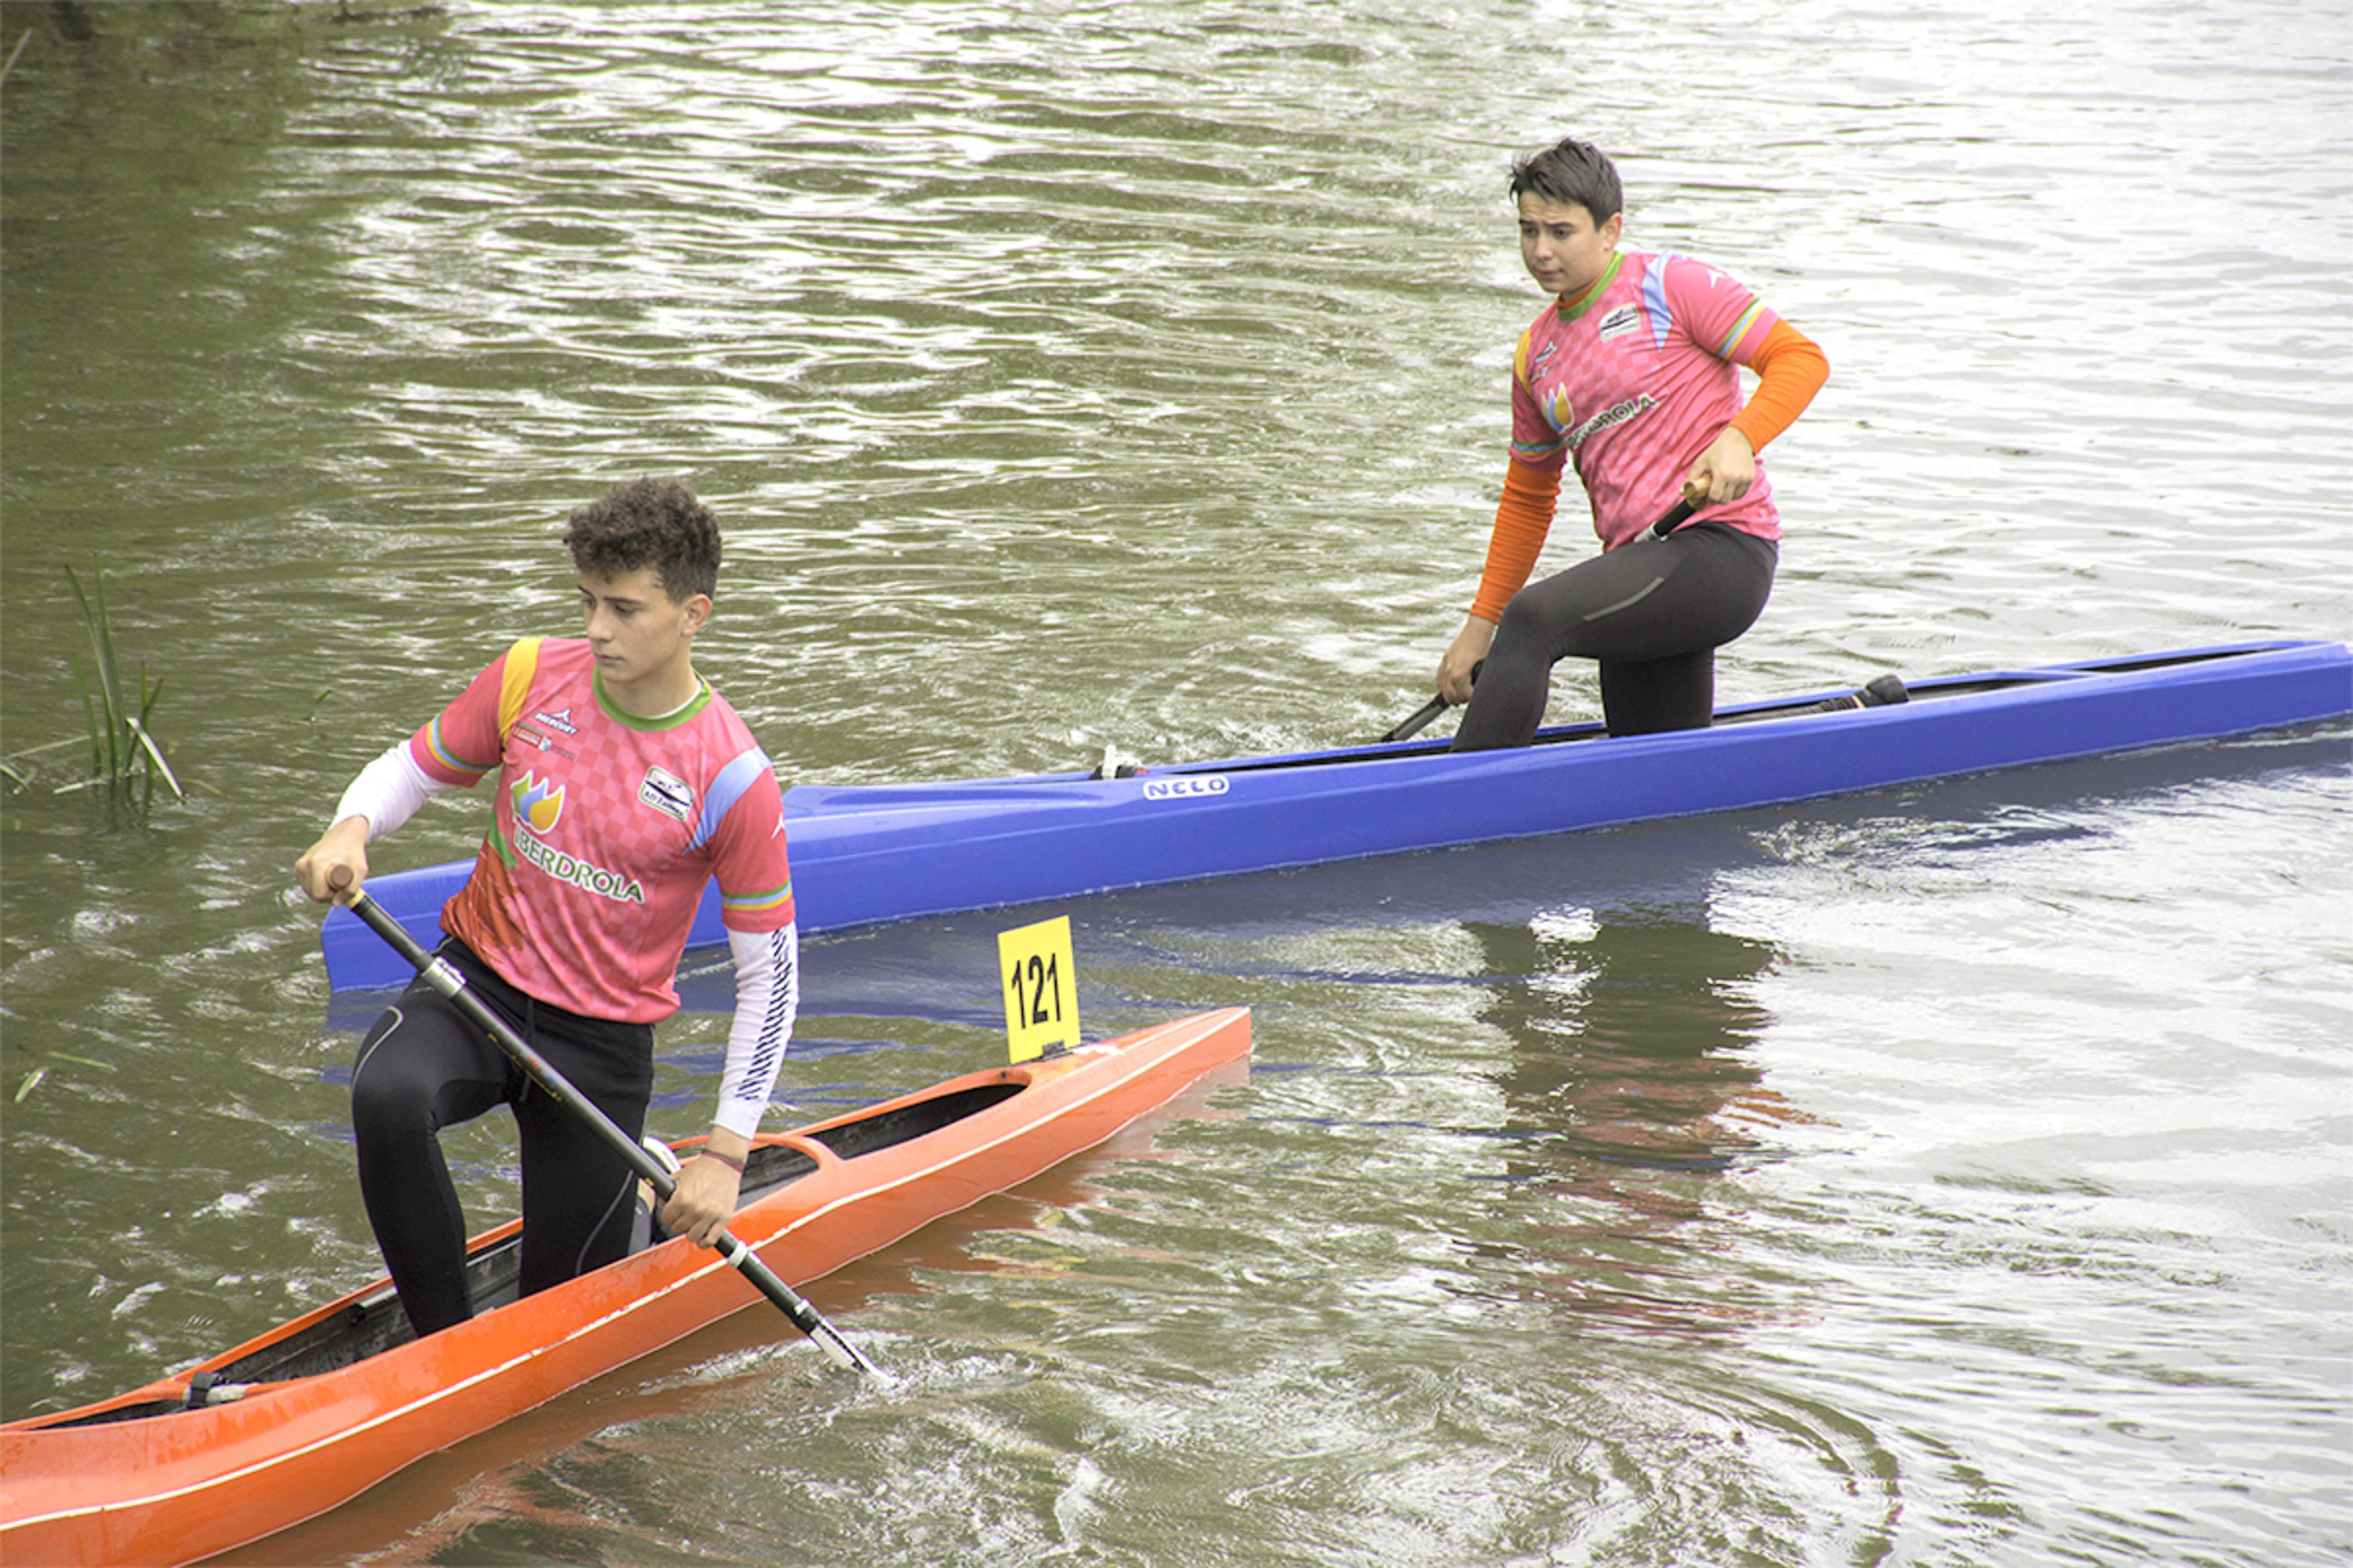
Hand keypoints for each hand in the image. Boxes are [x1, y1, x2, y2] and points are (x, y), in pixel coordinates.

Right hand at [295, 816, 370, 902]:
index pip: (319, 894)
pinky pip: (308, 886)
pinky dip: (318, 885)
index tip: (343, 886)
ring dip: (324, 890)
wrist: (344, 836)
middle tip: (341, 882)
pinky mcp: (299, 868)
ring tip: (335, 877)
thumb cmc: (353, 852)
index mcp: (316, 864)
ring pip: (310, 892)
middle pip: (314, 895)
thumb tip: (336, 904)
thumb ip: (351, 889)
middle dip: (329, 894)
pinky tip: (327, 876)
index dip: (333, 896)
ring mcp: (299, 866)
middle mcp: (303, 865)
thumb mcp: (360, 870)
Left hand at [660, 1132, 748, 1247]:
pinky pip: (710, 1240)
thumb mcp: (678, 1177)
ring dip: (690, 1232)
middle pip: (678, 1228)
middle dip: (679, 1222)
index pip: (666, 1219)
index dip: (668, 1215)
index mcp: (682, 1199)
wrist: (723, 1163)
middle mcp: (695, 1209)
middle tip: (684, 1216)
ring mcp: (709, 1215)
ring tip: (693, 1224)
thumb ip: (666, 1193)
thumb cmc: (703, 1169)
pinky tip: (702, 1237)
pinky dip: (704, 1242)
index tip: (672, 1213)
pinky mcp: (722, 1219)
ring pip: (692, 1237)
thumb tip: (661, 1205)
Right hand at [1438, 616, 1495, 704]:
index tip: (1474, 697)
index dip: (1470, 698)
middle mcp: (1449, 671)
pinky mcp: (1444, 660)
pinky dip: (1442, 686)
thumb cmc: (1483, 646)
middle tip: (1466, 700)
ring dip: (1450, 695)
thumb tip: (1482, 688)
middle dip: (1459, 700)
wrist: (1476, 631)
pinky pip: (1439, 678)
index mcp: (1459, 674)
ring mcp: (1445, 665)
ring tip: (1458, 698)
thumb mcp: (1486, 666)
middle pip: (1450, 695)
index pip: (1463, 695)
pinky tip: (1447, 688)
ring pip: (1442, 688)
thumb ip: (1480, 680)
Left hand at [1681, 427, 1756, 508]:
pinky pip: (1742, 493)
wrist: (1737, 441)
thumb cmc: (1717, 451)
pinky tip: (1730, 485)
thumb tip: (1682, 493)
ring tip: (1722, 486)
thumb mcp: (1701, 462)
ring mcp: (1744, 478)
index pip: (1715, 497)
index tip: (1706, 496)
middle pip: (1724, 500)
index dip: (1709, 499)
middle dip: (1717, 498)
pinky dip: (1735, 493)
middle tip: (1713, 491)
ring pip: (1734, 498)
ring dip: (1726, 496)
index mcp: (1721, 474)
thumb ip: (1691, 478)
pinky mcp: (1750, 478)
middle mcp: (1734, 478)